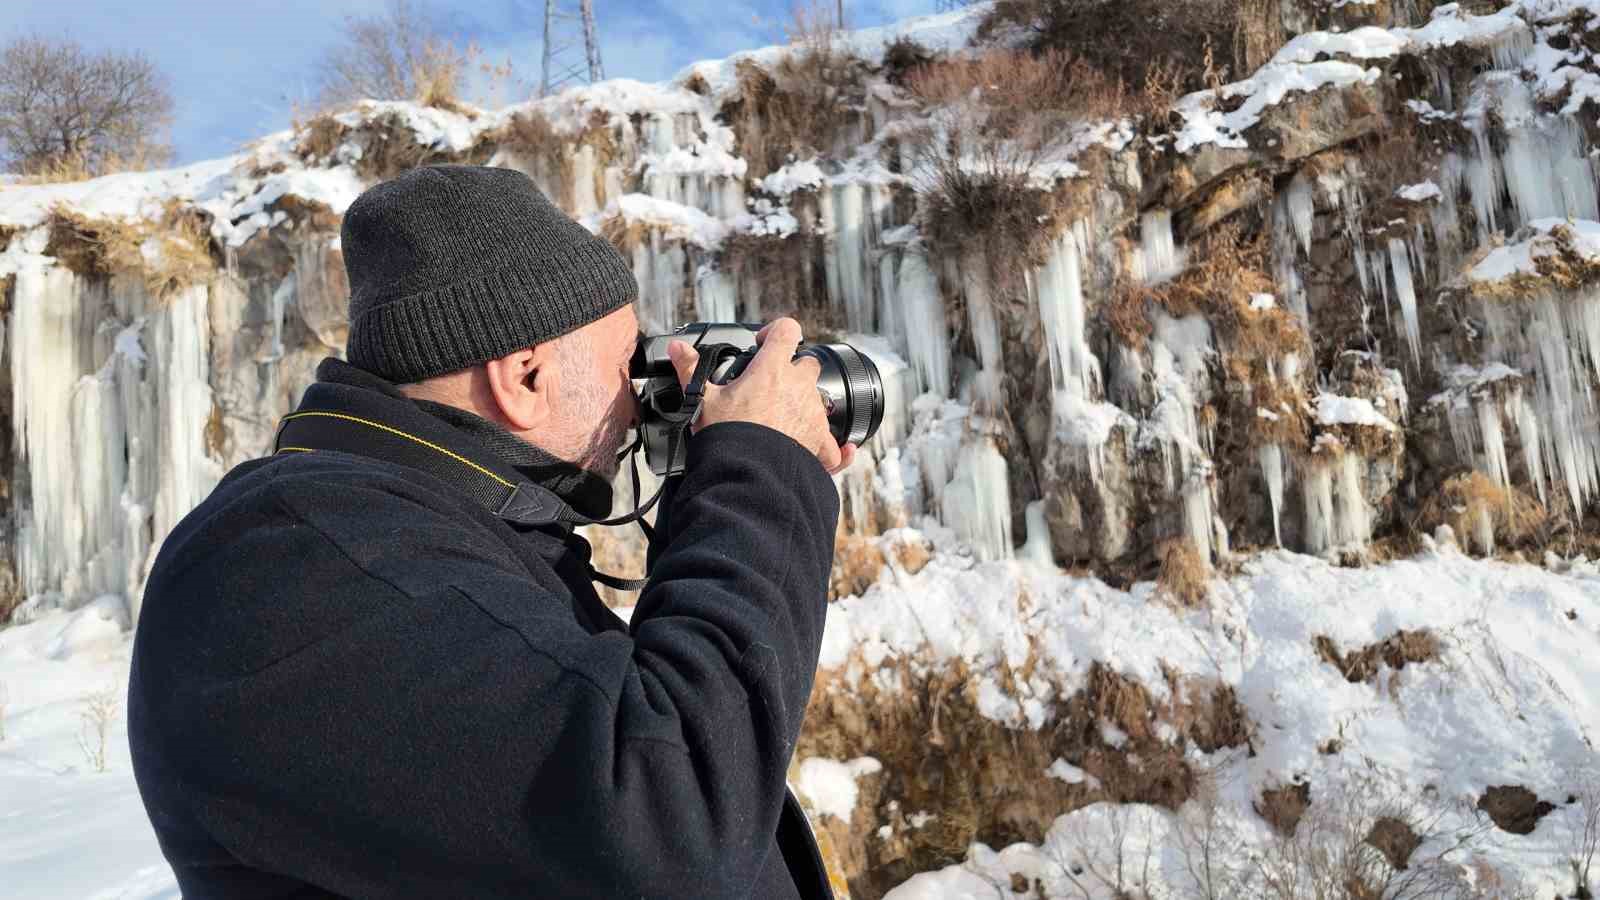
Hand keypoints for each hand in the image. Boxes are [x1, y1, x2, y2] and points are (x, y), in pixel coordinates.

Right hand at [667, 318, 857, 475]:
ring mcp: (814, 414)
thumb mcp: (703, 400)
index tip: (764, 344)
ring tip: (784, 421)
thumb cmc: (726, 435)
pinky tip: (840, 451)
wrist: (746, 473)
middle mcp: (799, 386)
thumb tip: (678, 349)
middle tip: (772, 387)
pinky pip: (836, 447)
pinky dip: (837, 450)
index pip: (787, 330)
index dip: (776, 331)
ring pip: (820, 400)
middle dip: (793, 371)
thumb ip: (690, 369)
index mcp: (772, 369)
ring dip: (806, 405)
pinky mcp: (820, 443)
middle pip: (808, 364)